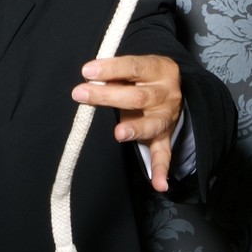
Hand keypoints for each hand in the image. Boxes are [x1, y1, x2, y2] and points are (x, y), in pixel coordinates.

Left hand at [71, 53, 181, 191]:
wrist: (171, 90)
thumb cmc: (142, 78)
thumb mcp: (133, 70)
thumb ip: (115, 74)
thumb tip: (89, 77)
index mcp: (160, 69)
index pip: (135, 66)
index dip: (111, 69)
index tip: (87, 71)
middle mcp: (167, 94)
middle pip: (138, 97)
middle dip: (108, 96)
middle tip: (80, 94)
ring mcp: (167, 117)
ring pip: (152, 124)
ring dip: (135, 129)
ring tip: (119, 133)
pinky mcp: (165, 137)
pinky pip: (164, 154)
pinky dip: (161, 169)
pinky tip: (159, 184)